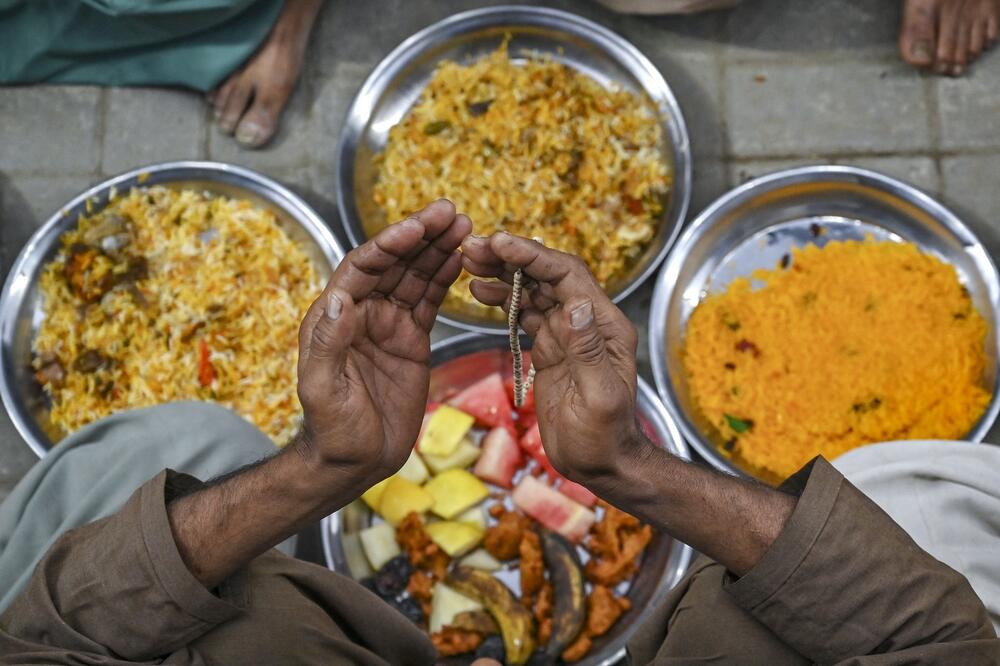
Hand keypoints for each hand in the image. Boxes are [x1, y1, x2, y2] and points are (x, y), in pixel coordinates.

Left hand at [296, 199, 469, 484]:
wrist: (356, 460)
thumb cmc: (333, 429)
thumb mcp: (323, 389)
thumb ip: (327, 343)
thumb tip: (338, 299)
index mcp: (334, 316)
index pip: (363, 266)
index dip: (390, 243)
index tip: (417, 226)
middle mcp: (361, 312)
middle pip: (393, 262)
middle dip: (420, 235)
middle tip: (450, 211)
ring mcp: (388, 324)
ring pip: (414, 276)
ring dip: (437, 249)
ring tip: (464, 225)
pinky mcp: (411, 339)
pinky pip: (429, 301)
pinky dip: (444, 278)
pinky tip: (460, 258)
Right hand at [461, 232, 650, 488]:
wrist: (604, 464)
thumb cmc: (606, 437)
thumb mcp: (598, 397)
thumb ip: (587, 351)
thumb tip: (575, 305)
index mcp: (605, 325)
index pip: (567, 275)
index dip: (533, 256)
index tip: (500, 243)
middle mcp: (587, 321)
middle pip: (548, 274)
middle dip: (512, 257)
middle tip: (474, 247)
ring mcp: (568, 334)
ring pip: (534, 290)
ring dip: (503, 274)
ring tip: (470, 262)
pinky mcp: (550, 348)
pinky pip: (526, 313)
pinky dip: (503, 300)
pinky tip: (480, 292)